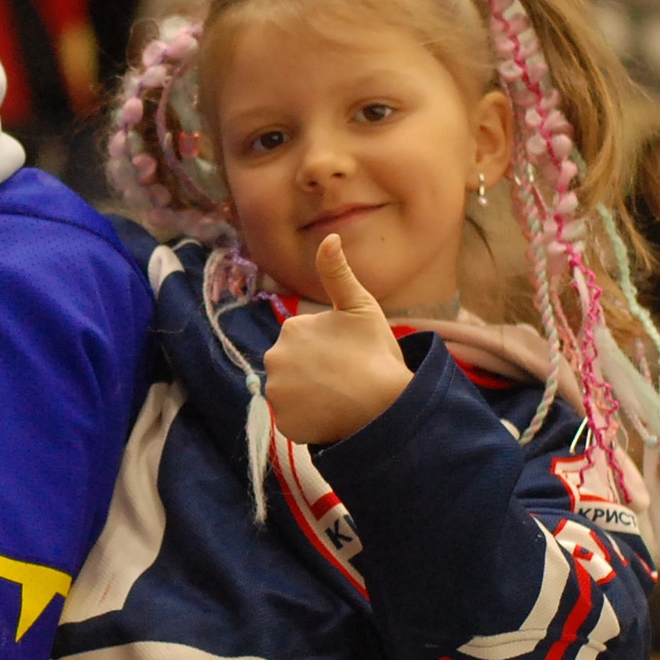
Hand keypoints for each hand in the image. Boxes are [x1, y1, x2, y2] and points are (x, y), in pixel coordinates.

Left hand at [263, 235, 412, 445]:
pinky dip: (310, 420)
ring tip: (340, 398)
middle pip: (294, 367)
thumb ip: (337, 273)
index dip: (328, 350)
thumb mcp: (360, 306)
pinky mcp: (284, 423)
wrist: (385, 403)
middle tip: (345, 378)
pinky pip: (294, 420)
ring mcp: (277, 393)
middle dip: (314, 372)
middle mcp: (274, 358)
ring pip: (292, 393)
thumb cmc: (376, 352)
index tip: (348, 356)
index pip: (304, 341)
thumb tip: (329, 236)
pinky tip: (332, 416)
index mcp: (290, 328)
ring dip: (310, 396)